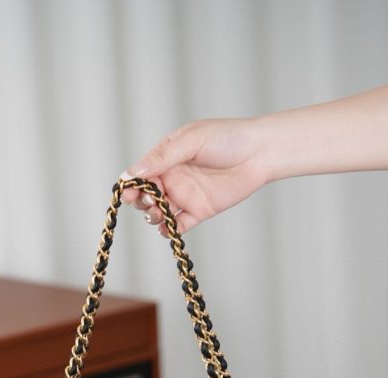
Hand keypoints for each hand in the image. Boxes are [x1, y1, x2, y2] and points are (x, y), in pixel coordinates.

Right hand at [121, 117, 269, 235]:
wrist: (259, 153)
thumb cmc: (227, 138)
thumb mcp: (191, 141)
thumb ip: (163, 157)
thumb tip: (132, 172)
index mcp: (167, 157)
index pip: (141, 174)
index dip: (131, 184)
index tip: (128, 192)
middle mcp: (173, 177)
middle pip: (146, 196)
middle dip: (141, 201)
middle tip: (149, 201)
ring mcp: (185, 196)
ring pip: (159, 212)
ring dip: (153, 216)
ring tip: (159, 213)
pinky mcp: (199, 211)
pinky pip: (178, 225)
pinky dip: (169, 230)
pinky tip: (168, 228)